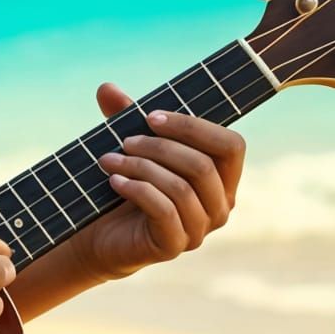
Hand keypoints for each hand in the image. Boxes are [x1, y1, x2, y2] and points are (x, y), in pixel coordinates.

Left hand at [67, 82, 246, 280]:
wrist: (103, 236)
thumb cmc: (127, 186)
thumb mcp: (129, 147)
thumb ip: (124, 117)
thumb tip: (106, 87)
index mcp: (222, 177)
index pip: (231, 145)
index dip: (193, 127)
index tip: (150, 117)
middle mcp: (220, 205)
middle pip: (203, 165)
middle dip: (159, 146)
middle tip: (124, 140)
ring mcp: (200, 230)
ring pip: (182, 188)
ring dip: (141, 167)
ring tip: (110, 160)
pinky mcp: (174, 246)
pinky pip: (164, 211)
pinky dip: (136, 190)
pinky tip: (113, 181)